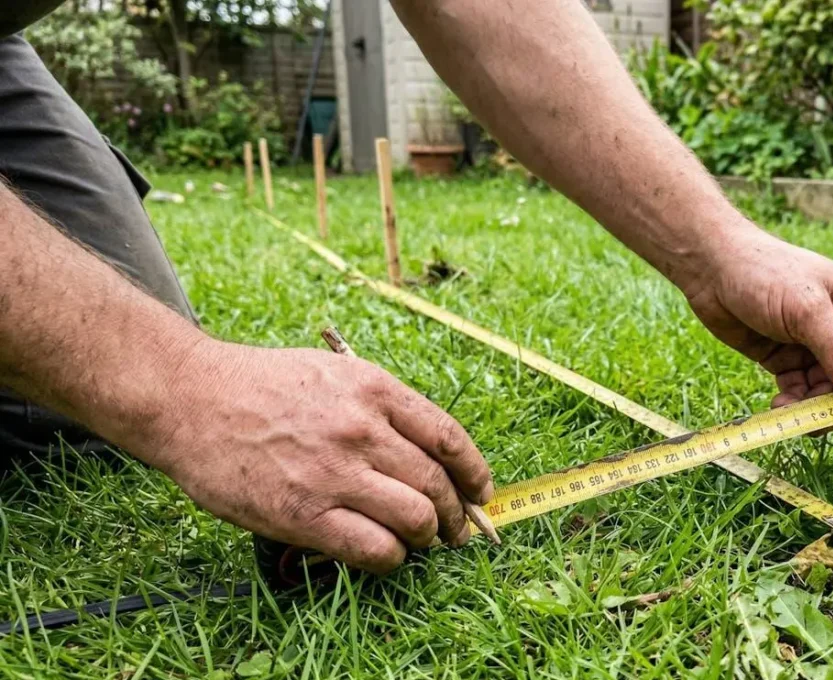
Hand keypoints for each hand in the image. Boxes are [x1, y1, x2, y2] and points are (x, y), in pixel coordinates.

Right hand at [132, 340, 492, 573]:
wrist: (190, 399)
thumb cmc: (261, 386)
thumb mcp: (334, 371)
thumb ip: (381, 405)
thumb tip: (428, 448)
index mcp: (374, 389)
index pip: (449, 437)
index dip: (474, 472)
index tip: (480, 490)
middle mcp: (362, 430)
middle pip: (437, 483)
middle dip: (456, 515)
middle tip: (454, 529)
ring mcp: (334, 473)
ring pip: (415, 519)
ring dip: (427, 537)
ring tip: (420, 542)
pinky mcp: (304, 514)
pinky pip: (373, 549)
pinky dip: (392, 559)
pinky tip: (386, 556)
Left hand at [682, 228, 832, 438]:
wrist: (709, 267)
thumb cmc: (763, 273)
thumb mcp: (808, 313)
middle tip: (824, 425)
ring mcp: (811, 343)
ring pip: (826, 389)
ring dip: (814, 408)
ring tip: (793, 416)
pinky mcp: (784, 357)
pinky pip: (798, 389)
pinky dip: (792, 403)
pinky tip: (779, 405)